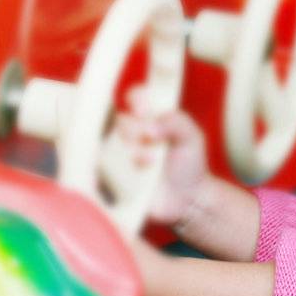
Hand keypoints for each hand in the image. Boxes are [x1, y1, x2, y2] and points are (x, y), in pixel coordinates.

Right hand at [114, 87, 209, 231]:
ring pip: (112, 142)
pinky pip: (103, 167)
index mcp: (151, 118)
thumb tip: (152, 126)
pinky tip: (138, 172)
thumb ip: (177, 122)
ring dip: (133, 151)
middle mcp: (133, 133)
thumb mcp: (192, 138)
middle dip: (137, 128)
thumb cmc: (190, 164)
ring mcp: (122, 154)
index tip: (147, 110)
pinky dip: (120, 168)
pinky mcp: (114, 176)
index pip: (136, 97)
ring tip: (152, 162)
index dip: (138, 100)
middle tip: (153, 138)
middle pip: (121, 120)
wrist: (188, 199)